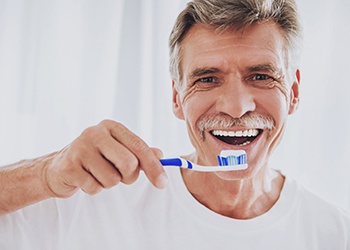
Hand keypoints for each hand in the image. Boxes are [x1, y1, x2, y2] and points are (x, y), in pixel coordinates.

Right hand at [43, 120, 167, 197]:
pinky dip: (94, 188)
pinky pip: (95, 188)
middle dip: (129, 177)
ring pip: (112, 179)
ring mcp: (79, 148)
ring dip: (109, 183)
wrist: (59, 168)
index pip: (139, 146)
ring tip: (98, 174)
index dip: (154, 166)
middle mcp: (95, 132)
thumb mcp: (118, 150)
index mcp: (111, 127)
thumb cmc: (95, 158)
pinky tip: (85, 179)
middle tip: (120, 176)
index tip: (163, 183)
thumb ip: (139, 152)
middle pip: (129, 163)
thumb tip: (161, 155)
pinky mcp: (69, 166)